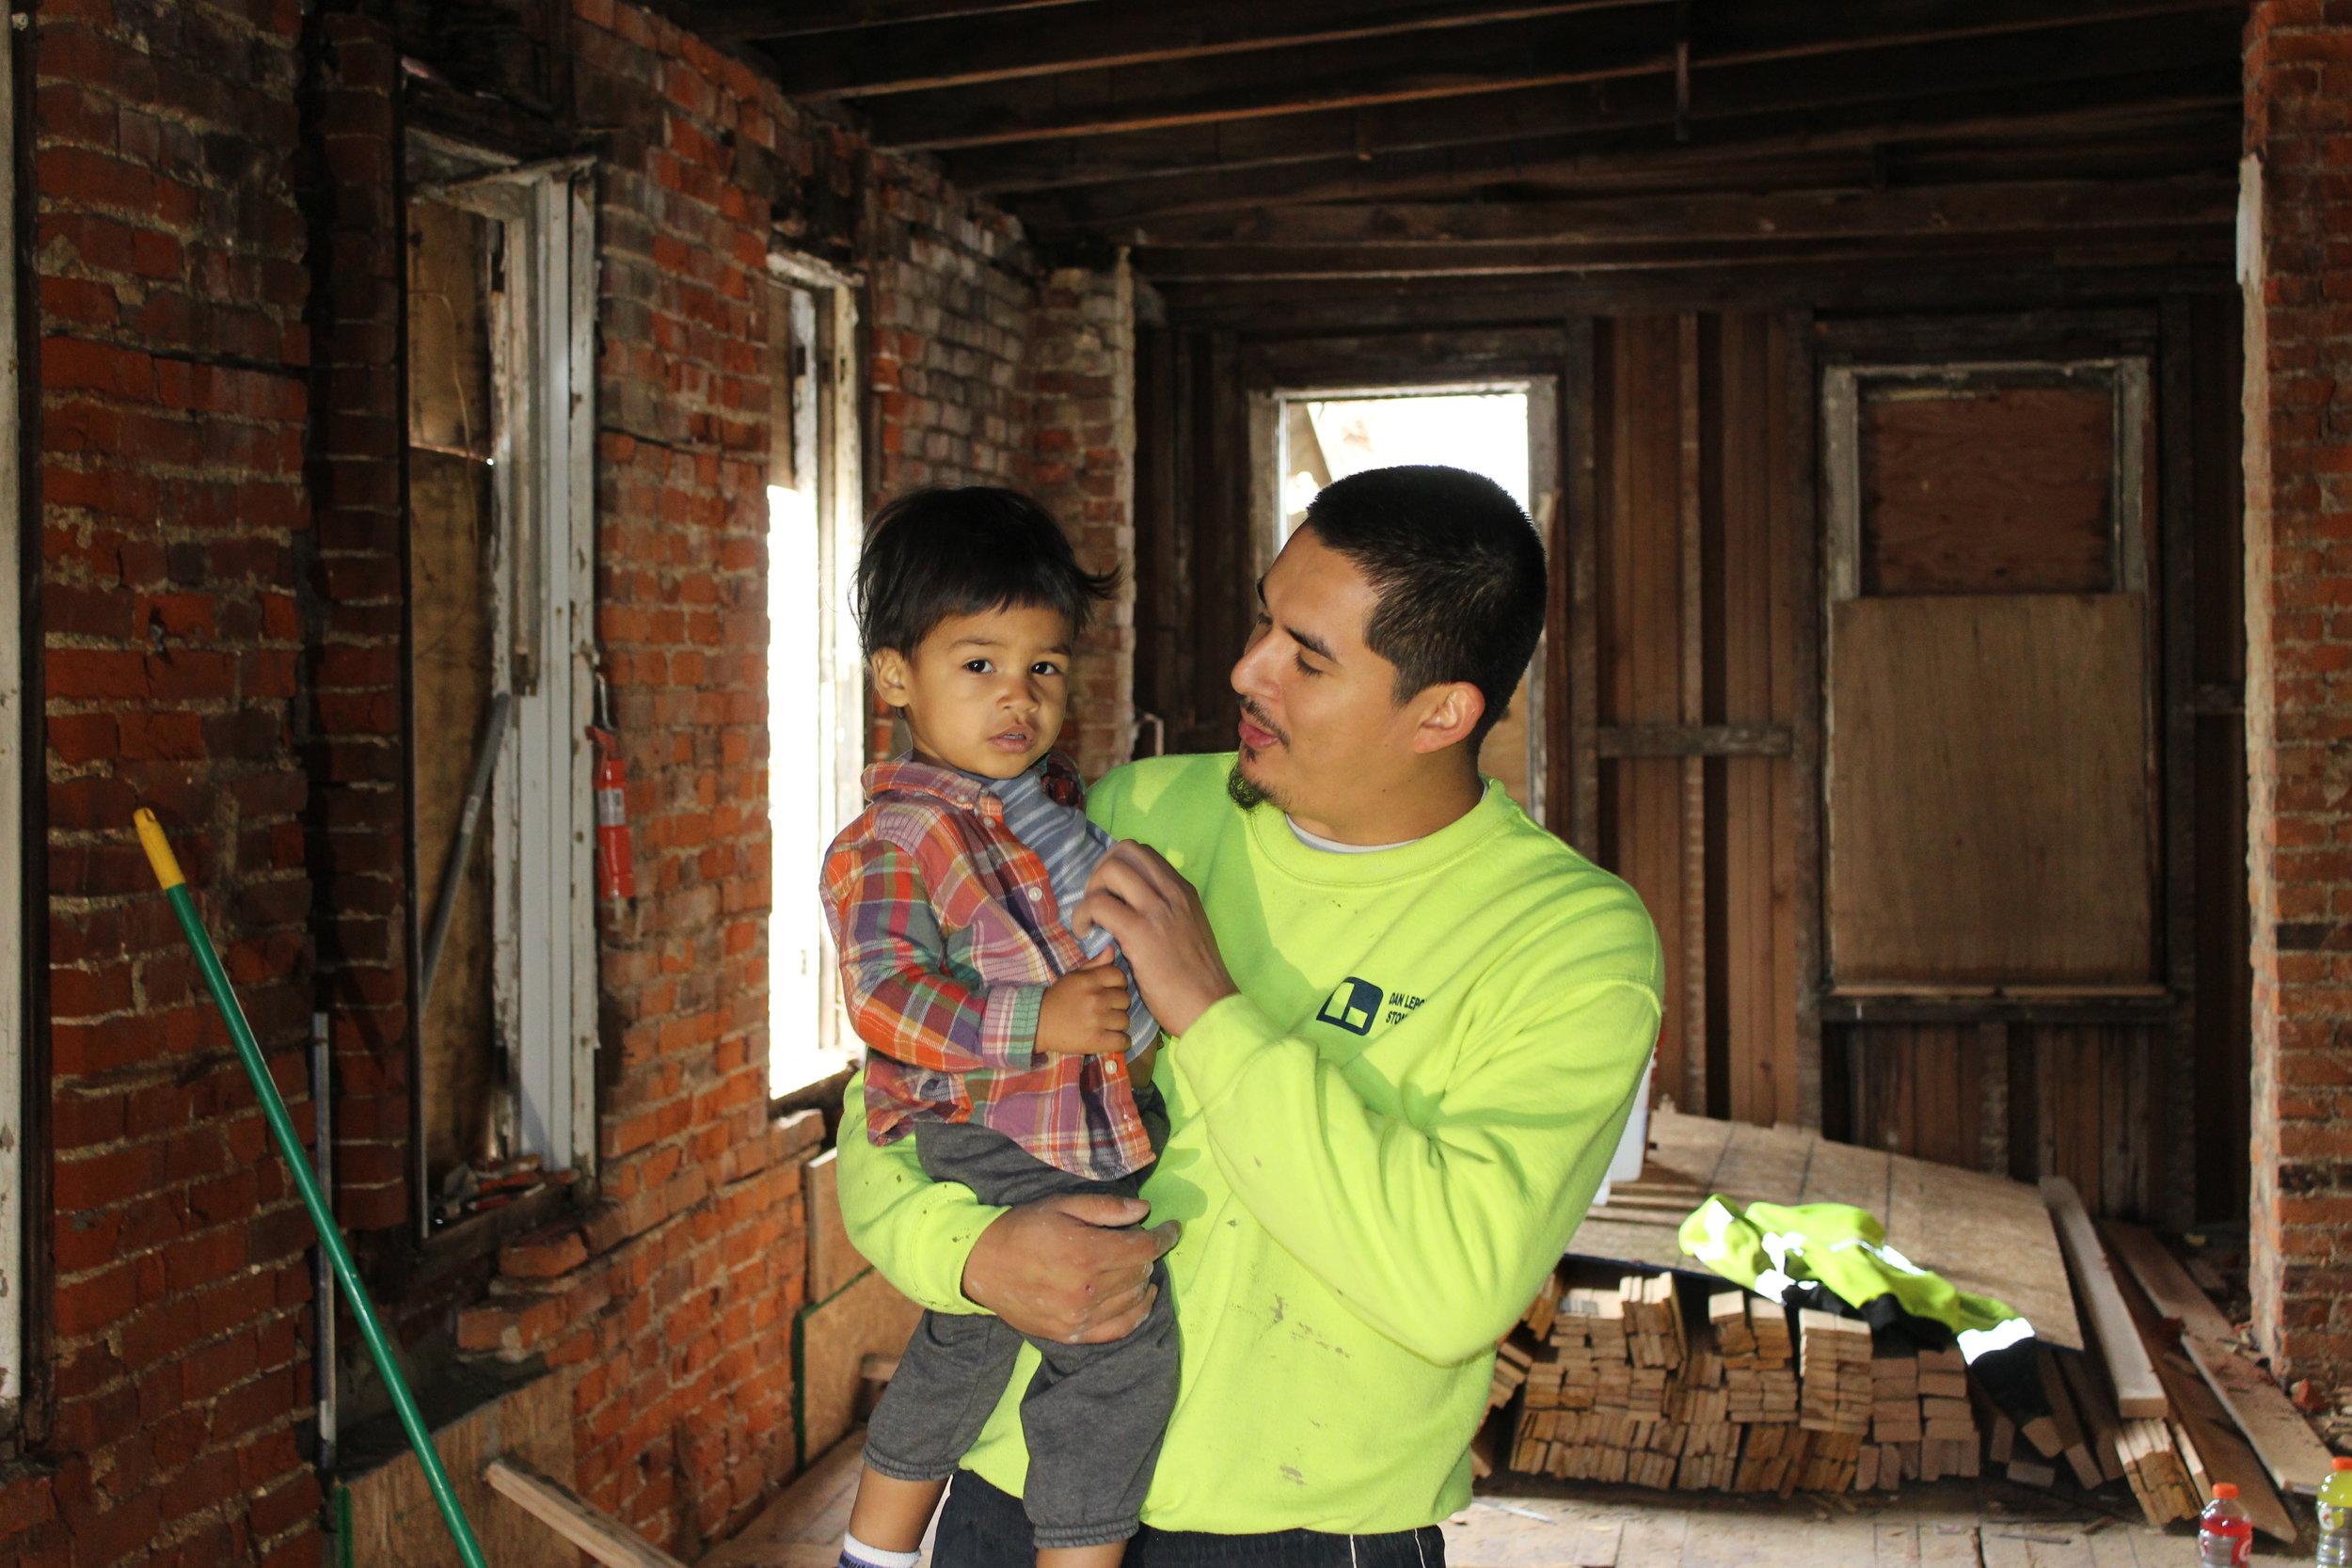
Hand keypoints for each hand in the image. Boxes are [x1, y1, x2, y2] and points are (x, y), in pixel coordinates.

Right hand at [960, 1194, 1178, 1343]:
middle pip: (1140, 1272)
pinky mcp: (1071, 1333)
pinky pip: (1118, 1329)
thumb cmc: (1023, 1228)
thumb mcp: (1062, 1205)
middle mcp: (1087, 1289)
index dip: (1165, 1236)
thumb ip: (1106, 1208)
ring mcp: (1080, 1316)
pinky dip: (1137, 1313)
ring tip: (1139, 1265)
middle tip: (1142, 1240)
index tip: (1173, 1228)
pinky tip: (1142, 1298)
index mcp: (1086, 1252)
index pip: (1144, 1247)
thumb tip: (1145, 1210)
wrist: (982, 1264)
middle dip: (1149, 1253)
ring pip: (1134, 1299)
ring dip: (1143, 1280)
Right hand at [1037, 950, 1129, 1055]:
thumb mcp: (1074, 977)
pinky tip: (1110, 1038)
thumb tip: (1112, 950)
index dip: (1118, 984)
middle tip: (1104, 1010)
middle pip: (1125, 999)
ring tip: (1104, 1025)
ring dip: (1117, 1024)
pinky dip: (1120, 1041)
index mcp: (1089, 981)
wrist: (1037, 1024)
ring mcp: (1096, 1020)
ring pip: (1125, 1021)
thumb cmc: (1058, 999)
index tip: (1110, 991)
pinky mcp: (1096, 1041)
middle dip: (1117, 1005)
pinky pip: (1122, 1041)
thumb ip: (1095, 965)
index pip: (1120, 977)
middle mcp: (1095, 999)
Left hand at [1079, 842, 1237, 1035]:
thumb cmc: (1198, 979)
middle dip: (1101, 870)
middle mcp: (1171, 892)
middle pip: (1125, 850)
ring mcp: (1157, 910)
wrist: (1209, 1007)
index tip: (1110, 892)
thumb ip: (1167, 913)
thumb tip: (1134, 908)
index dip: (1118, 866)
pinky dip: (1083, 915)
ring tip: (1091, 918)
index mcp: (1183, 891)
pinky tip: (1085, 933)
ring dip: (1091, 890)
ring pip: (1110, 870)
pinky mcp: (1140, 932)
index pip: (1143, 853)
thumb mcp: (1190, 931)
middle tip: (1097, 901)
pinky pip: (1098, 904)